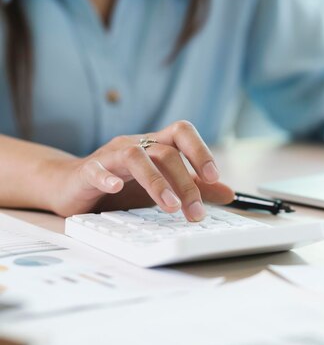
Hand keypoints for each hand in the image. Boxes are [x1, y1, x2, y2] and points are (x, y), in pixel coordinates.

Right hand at [48, 121, 234, 220]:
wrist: (71, 186)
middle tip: (195, 212)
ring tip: (170, 207)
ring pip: (135, 156)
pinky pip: (96, 169)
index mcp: (155, 145)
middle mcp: (135, 145)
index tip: (214, 177)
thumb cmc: (122, 184)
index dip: (200, 150)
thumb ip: (196, 188)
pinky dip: (107, 177)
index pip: (182, 132)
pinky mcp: (86, 171)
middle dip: (185, 183)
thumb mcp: (164, 186)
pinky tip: (117, 188)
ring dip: (156, 181)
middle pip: (165, 152)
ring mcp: (110, 156)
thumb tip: (230, 192)